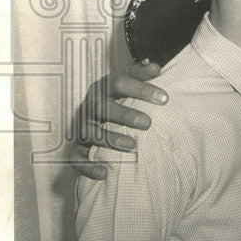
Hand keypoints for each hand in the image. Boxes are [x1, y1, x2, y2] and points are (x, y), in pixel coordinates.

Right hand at [70, 61, 166, 178]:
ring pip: (91, 133)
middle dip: (125, 115)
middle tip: (148, 123)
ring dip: (110, 139)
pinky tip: (105, 173)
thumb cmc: (117, 97)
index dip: (141, 89)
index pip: (120, 83)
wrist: (93, 112)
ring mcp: (82, 126)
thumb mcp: (127, 81)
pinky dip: (88, 166)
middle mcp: (91, 106)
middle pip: (103, 108)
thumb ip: (141, 74)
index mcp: (104, 88)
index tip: (165, 98)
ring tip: (132, 146)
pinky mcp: (76, 147)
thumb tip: (156, 68)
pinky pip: (76, 158)